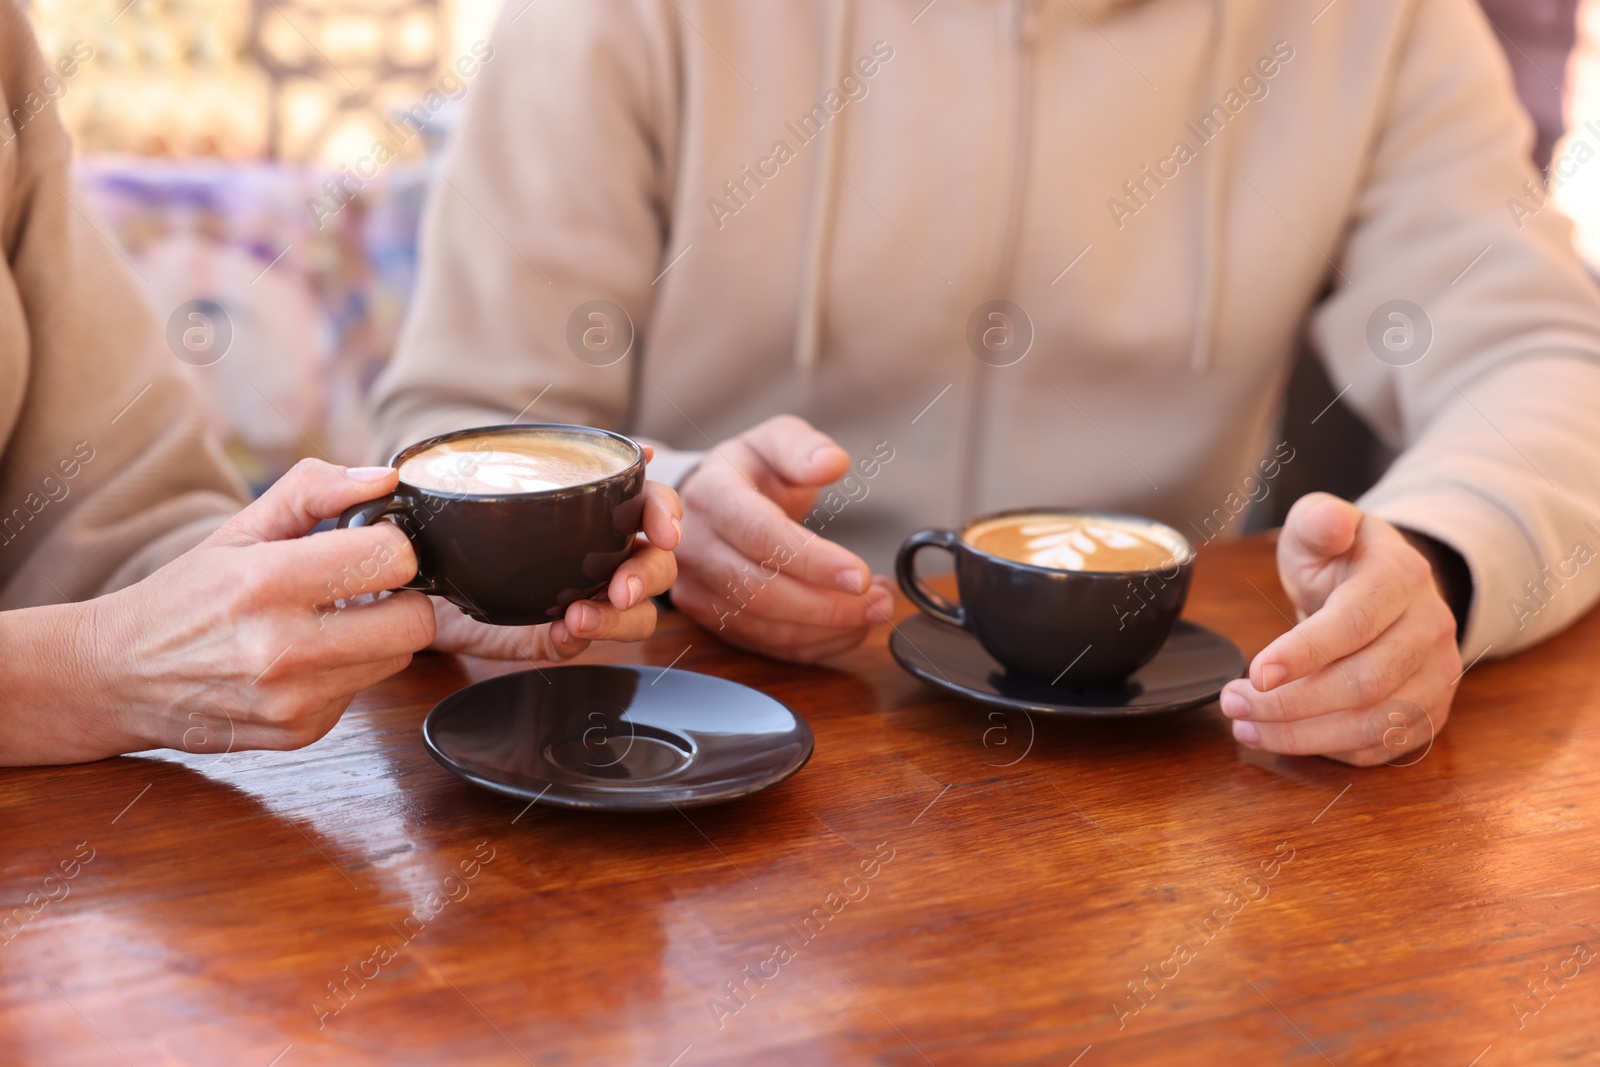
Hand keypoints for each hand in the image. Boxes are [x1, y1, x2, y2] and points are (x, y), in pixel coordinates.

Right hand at [11, 460, 438, 763]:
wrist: (118, 677)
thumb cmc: (185, 597)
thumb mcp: (239, 529)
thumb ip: (314, 491)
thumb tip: (384, 480)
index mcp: (269, 582)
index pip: (394, 560)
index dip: (391, 546)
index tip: (370, 546)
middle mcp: (283, 649)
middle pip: (415, 622)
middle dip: (400, 597)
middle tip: (364, 589)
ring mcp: (294, 700)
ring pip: (398, 659)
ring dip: (376, 636)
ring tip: (327, 622)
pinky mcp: (301, 733)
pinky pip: (364, 692)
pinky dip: (346, 672)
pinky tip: (305, 660)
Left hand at [428, 480, 681, 658]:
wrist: (416, 558)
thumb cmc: (468, 508)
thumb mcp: (510, 468)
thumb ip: (577, 459)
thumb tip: (644, 449)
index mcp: (602, 511)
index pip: (653, 508)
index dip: (667, 516)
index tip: (665, 531)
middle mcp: (603, 555)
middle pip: (657, 566)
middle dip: (647, 577)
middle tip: (621, 589)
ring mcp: (582, 597)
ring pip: (635, 615)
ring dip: (618, 619)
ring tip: (580, 619)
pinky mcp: (550, 633)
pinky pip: (579, 644)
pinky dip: (577, 640)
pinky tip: (562, 631)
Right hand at [671, 415, 894, 662]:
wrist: (707, 502)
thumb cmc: (751, 471)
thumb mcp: (775, 441)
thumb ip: (803, 448)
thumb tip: (833, 462)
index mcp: (711, 496)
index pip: (761, 536)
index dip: (813, 561)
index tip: (862, 575)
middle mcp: (694, 548)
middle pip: (762, 592)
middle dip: (829, 605)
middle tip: (883, 600)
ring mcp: (698, 589)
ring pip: (765, 626)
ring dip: (828, 628)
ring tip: (876, 610)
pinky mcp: (712, 619)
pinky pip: (768, 644)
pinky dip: (817, 643)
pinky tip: (852, 627)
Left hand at [1219, 493, 1461, 765]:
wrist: (1386, 585)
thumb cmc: (1341, 558)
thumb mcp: (1319, 526)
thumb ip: (1318, 520)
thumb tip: (1331, 523)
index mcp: (1402, 577)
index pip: (1355, 622)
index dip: (1304, 653)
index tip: (1254, 673)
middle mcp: (1430, 628)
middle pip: (1363, 683)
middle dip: (1289, 704)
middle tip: (1232, 703)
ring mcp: (1437, 674)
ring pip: (1373, 724)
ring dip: (1302, 735)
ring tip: (1246, 726)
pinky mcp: (1431, 710)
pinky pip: (1381, 747)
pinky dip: (1328, 750)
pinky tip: (1284, 737)